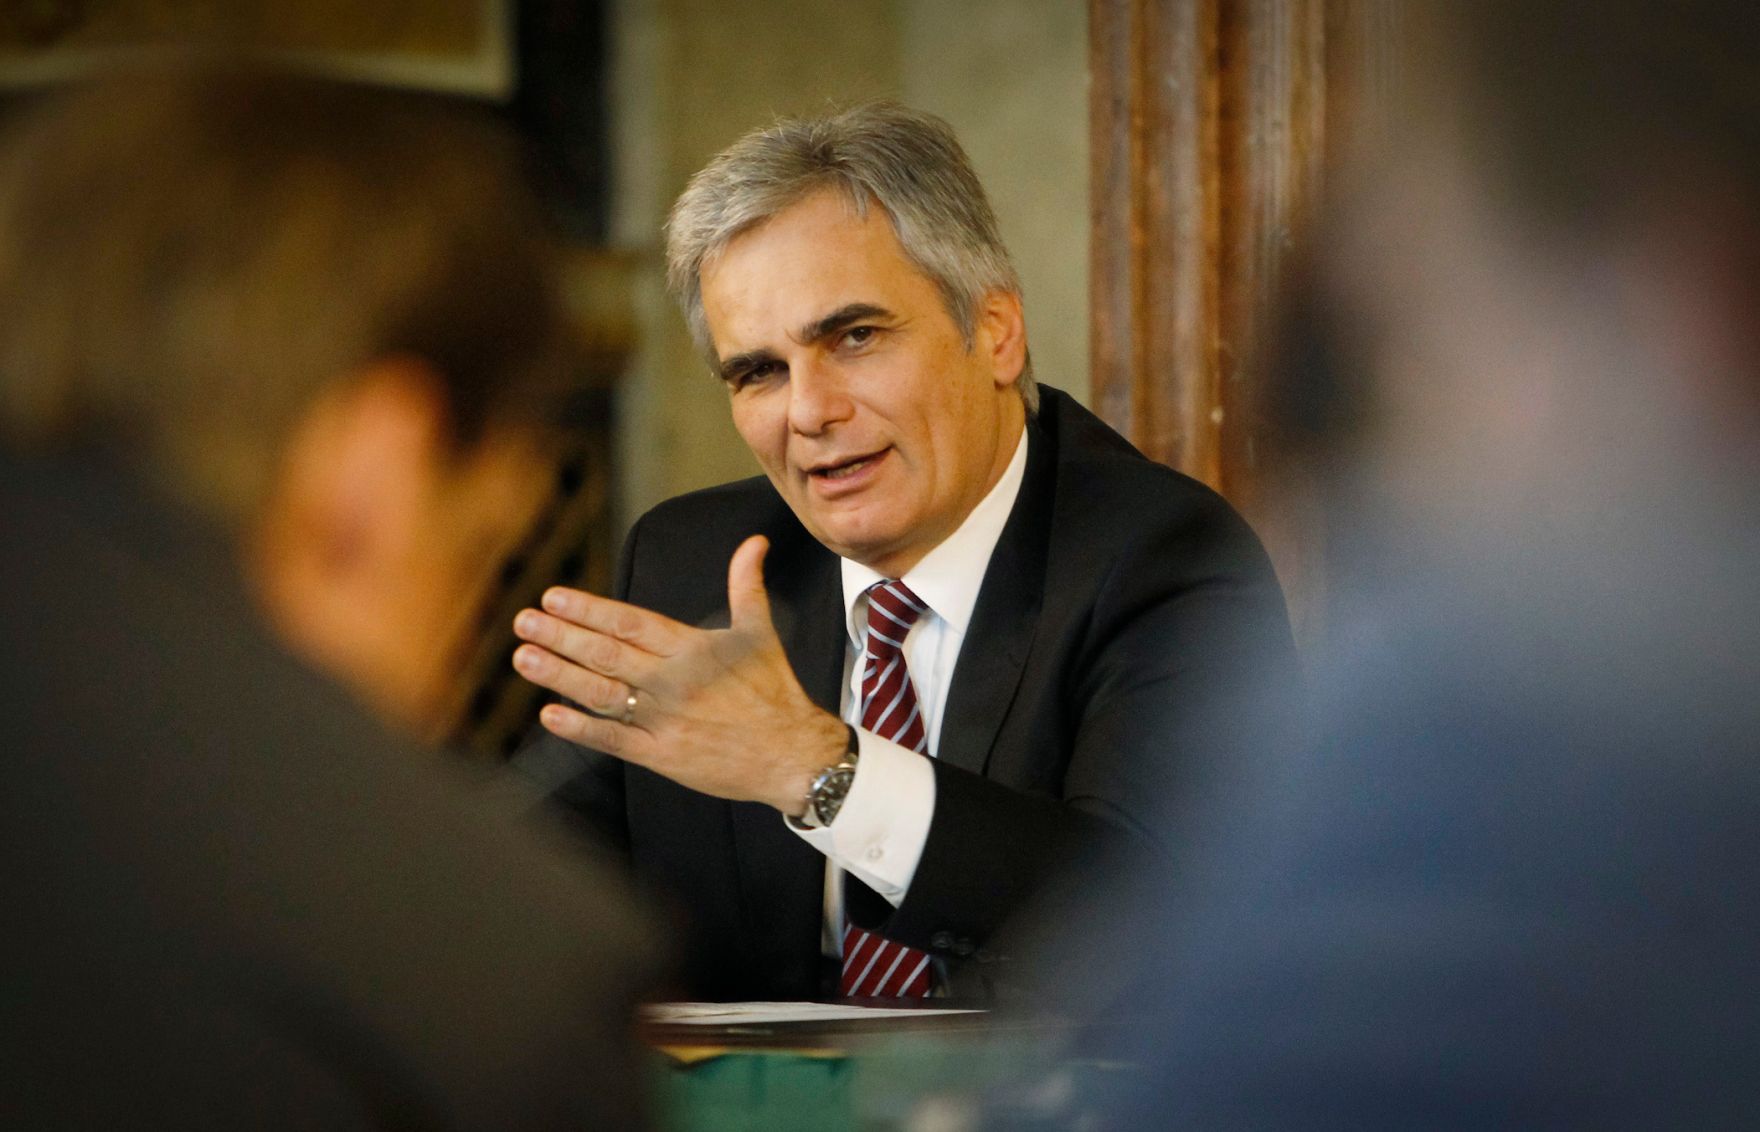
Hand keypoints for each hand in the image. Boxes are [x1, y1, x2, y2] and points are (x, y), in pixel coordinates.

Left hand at [510, 535, 847, 814]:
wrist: (794, 755)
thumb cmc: (775, 693)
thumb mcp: (761, 633)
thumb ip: (747, 586)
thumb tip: (754, 542)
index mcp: (693, 648)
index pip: (631, 623)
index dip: (590, 610)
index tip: (554, 597)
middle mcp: (674, 681)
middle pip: (608, 654)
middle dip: (562, 636)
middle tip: (524, 620)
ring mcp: (666, 719)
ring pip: (603, 694)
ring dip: (560, 675)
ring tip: (524, 657)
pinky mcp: (663, 755)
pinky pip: (615, 739)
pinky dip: (581, 728)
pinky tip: (550, 714)